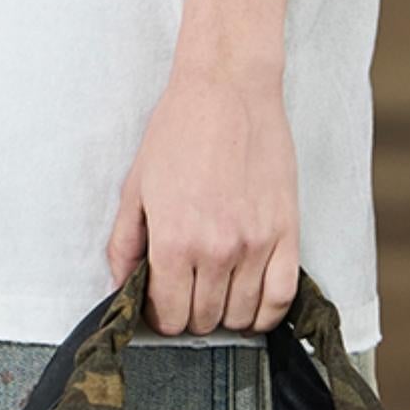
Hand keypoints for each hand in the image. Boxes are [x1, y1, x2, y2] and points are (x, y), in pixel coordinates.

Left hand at [105, 50, 300, 333]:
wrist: (227, 89)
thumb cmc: (179, 130)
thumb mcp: (136, 186)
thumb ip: (124, 244)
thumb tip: (122, 287)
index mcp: (172, 241)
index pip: (168, 315)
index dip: (161, 316)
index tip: (163, 304)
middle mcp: (215, 251)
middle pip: (204, 320)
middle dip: (191, 314)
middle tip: (188, 292)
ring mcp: (255, 244)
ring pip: (242, 315)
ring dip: (227, 313)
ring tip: (218, 292)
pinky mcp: (287, 232)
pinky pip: (282, 297)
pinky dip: (267, 312)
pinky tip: (253, 303)